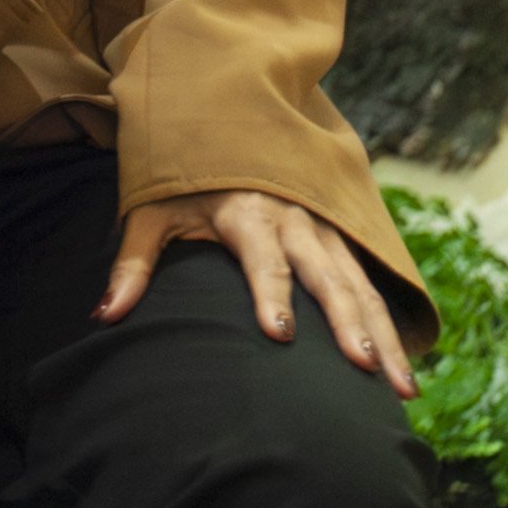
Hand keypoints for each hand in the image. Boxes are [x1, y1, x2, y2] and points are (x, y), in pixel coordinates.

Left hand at [102, 189, 418, 396]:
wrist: (224, 120)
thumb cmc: (182, 177)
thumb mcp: (151, 210)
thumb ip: (133, 263)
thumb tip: (104, 315)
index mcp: (247, 213)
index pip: (262, 259)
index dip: (271, 295)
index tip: (280, 334)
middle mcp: (295, 220)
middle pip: (328, 276)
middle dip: (350, 325)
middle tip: (368, 370)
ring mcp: (324, 228)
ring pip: (361, 286)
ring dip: (383, 335)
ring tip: (402, 387)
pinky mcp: (339, 239)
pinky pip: (370, 284)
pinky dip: (389, 325)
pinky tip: (403, 370)